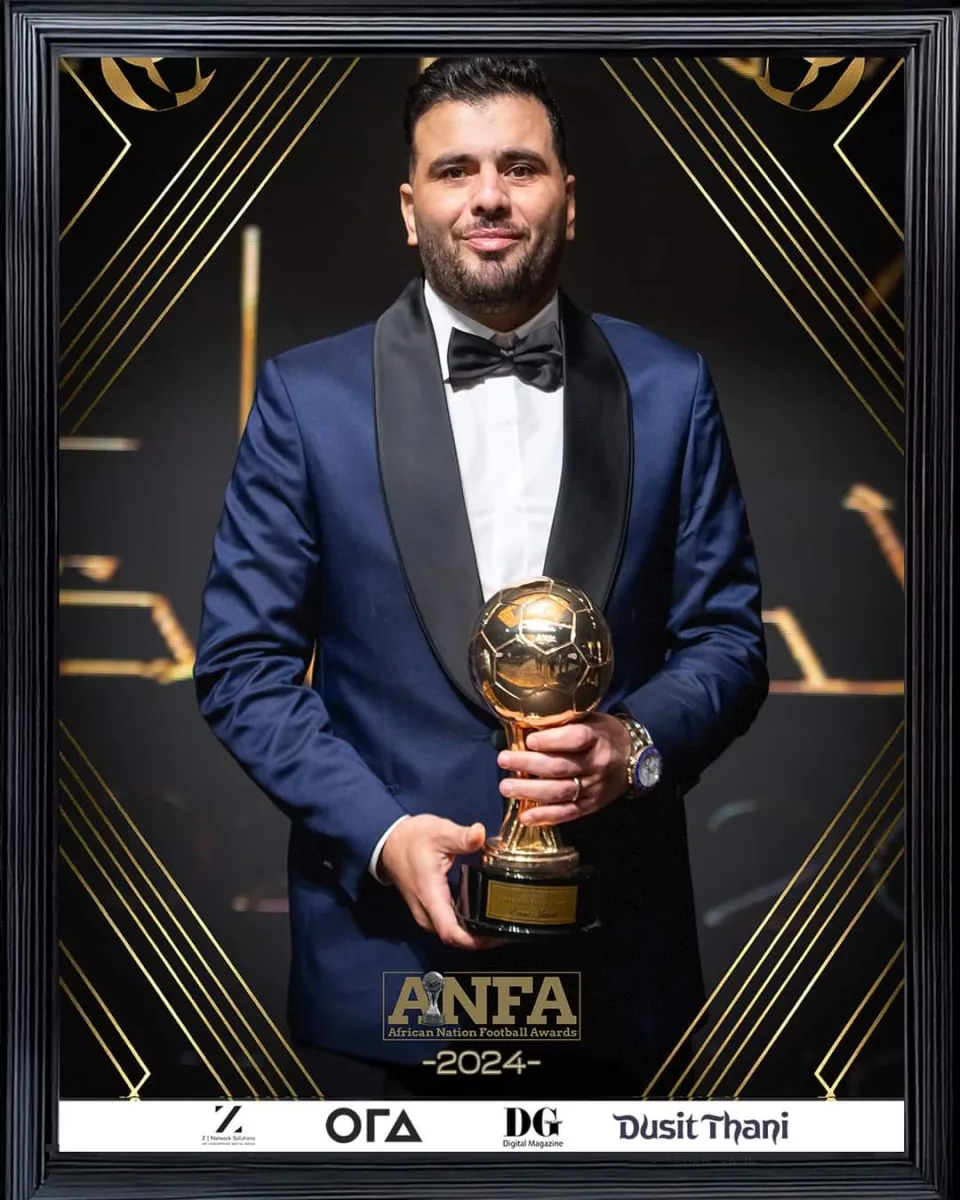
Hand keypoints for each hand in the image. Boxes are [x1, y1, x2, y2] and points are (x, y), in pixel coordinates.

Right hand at [378, 814, 505, 949]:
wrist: (390, 843)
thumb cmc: (412, 839)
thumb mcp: (439, 832)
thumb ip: (461, 836)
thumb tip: (480, 833)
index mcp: (430, 896)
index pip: (451, 932)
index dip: (476, 941)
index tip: (498, 936)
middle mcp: (427, 912)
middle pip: (455, 938)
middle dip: (481, 939)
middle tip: (507, 928)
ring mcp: (426, 913)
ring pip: (452, 934)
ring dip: (474, 933)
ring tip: (499, 922)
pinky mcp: (429, 910)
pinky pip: (449, 925)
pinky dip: (466, 925)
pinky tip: (482, 914)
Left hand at [496, 712, 631, 826]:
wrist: (634, 759)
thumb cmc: (604, 735)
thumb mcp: (590, 720)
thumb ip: (564, 723)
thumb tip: (528, 725)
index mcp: (597, 738)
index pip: (576, 739)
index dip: (551, 741)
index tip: (529, 740)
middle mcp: (596, 764)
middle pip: (560, 767)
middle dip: (528, 765)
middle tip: (503, 760)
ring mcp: (594, 788)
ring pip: (560, 792)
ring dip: (530, 791)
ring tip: (506, 787)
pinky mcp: (591, 805)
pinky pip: (567, 813)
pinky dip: (545, 816)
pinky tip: (525, 816)